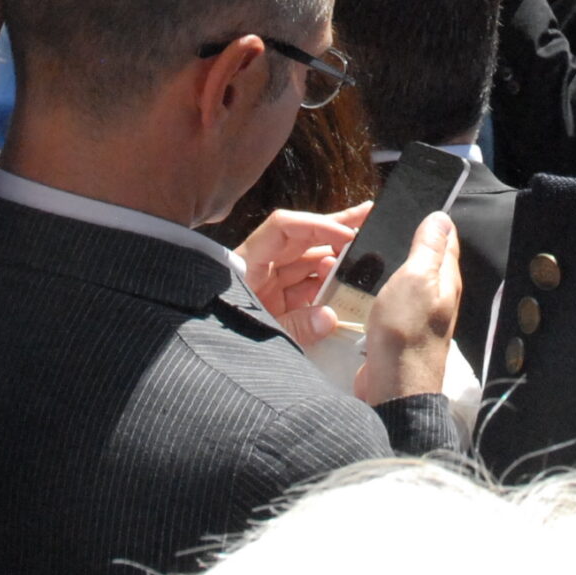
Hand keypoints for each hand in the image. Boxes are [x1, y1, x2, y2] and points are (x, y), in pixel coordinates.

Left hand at [236, 204, 367, 346]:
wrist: (207, 359)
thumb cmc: (222, 335)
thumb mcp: (259, 331)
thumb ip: (295, 326)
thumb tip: (330, 317)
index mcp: (247, 262)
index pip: (283, 227)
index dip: (317, 226)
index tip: (347, 235)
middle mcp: (261, 265)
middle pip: (302, 237)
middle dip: (335, 227)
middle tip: (368, 214)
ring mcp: (272, 283)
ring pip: (309, 261)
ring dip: (337, 256)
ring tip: (367, 245)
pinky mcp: (279, 301)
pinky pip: (308, 286)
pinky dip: (329, 283)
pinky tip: (350, 280)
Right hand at [356, 212, 460, 403]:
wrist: (394, 389)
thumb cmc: (406, 332)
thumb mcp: (416, 279)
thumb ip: (428, 248)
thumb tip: (441, 217)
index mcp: (446, 279)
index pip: (445, 239)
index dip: (432, 220)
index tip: (413, 202)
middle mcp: (438, 295)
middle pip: (427, 258)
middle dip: (410, 239)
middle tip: (386, 223)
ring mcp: (419, 314)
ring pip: (408, 279)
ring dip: (394, 264)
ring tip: (372, 248)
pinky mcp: (401, 329)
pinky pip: (394, 300)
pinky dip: (383, 287)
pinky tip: (368, 283)